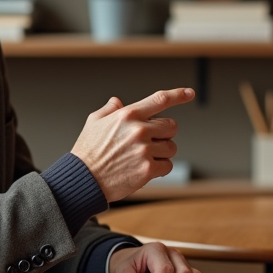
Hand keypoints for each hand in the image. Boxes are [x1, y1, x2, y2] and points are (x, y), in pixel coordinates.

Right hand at [71, 88, 193, 201]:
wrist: (83, 180)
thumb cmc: (87, 151)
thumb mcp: (94, 122)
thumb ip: (109, 109)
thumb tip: (117, 101)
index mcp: (128, 115)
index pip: (160, 99)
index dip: (178, 94)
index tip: (189, 93)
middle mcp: (139, 130)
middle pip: (171, 126)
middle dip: (164, 133)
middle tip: (149, 142)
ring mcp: (144, 150)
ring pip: (171, 147)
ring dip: (162, 152)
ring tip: (143, 157)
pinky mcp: (147, 170)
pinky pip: (167, 166)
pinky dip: (160, 169)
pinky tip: (145, 169)